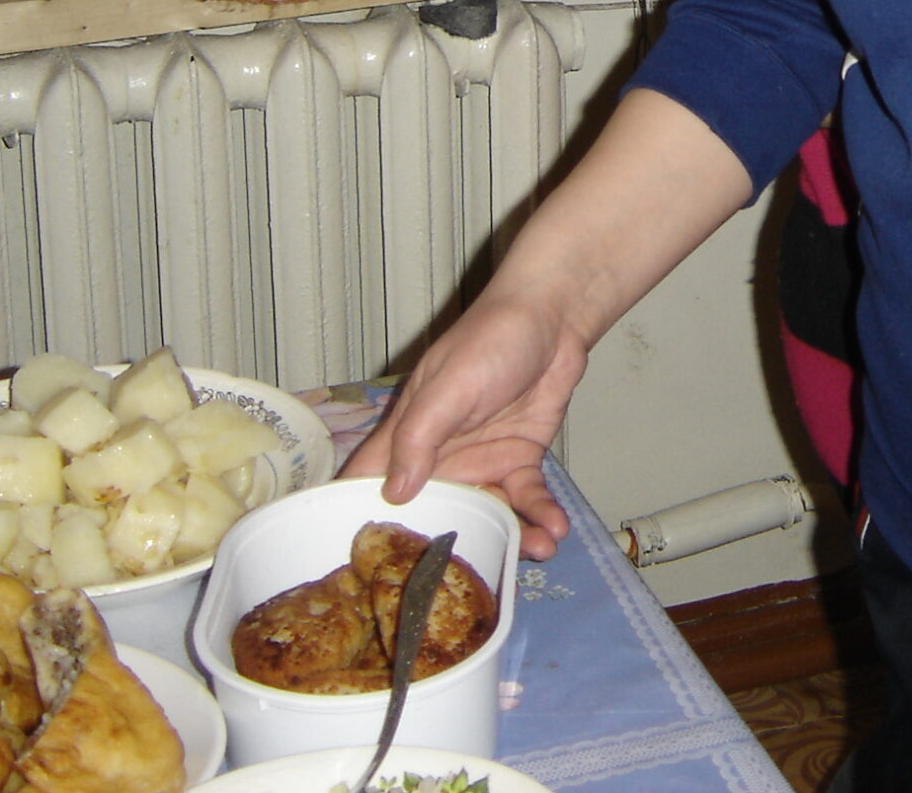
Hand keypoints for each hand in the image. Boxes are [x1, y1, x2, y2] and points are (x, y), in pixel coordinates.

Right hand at [340, 293, 583, 558]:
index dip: (357, 526)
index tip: (355, 576)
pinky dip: (540, 516)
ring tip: (536, 553)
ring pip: (484, 516)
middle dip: (445, 555)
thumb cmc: (489, 341)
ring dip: (507, 540)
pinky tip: (556, 528)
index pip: (367, 485)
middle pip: (431, 516)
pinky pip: (525, 500)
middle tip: (462, 592)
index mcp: (407, 438)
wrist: (553, 320)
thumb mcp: (448, 386)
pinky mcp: (519, 461)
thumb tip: (392, 494)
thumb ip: (419, 437)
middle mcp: (440, 459)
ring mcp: (481, 463)